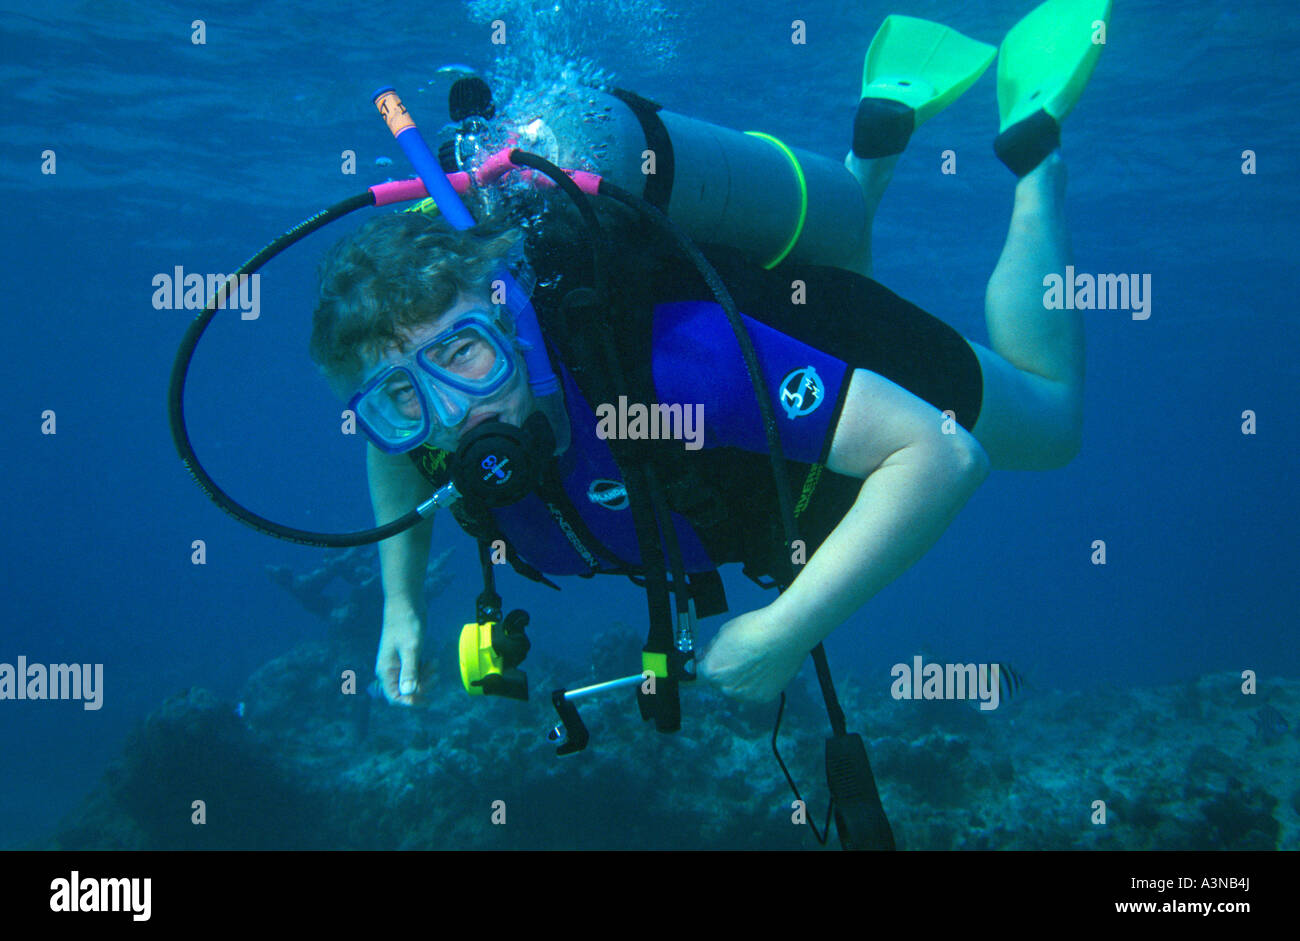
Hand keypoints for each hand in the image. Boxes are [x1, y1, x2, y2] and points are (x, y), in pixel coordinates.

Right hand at [375, 606, 434, 705]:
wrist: (406, 602)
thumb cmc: (406, 623)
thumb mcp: (411, 648)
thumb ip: (409, 671)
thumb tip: (408, 693)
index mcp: (386, 670)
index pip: (394, 698)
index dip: (410, 702)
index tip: (427, 698)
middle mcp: (390, 670)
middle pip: (405, 692)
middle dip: (422, 688)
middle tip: (435, 675)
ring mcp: (398, 663)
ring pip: (412, 682)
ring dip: (425, 678)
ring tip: (435, 664)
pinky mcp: (406, 656)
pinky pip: (415, 671)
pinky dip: (425, 670)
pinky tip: (433, 661)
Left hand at [697, 604, 812, 702]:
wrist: (786, 633)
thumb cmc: (755, 629)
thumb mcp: (723, 633)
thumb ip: (709, 650)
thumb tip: (701, 657)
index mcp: (712, 671)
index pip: (692, 679)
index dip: (690, 675)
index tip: (689, 674)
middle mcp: (727, 689)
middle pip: (717, 681)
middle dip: (722, 670)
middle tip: (736, 654)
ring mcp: (746, 696)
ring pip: (735, 688)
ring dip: (739, 678)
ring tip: (754, 659)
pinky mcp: (763, 698)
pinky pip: (752, 691)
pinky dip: (755, 683)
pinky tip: (763, 667)